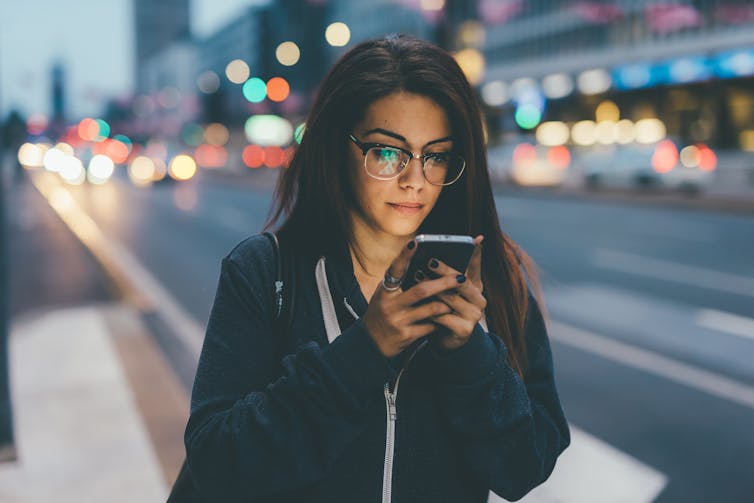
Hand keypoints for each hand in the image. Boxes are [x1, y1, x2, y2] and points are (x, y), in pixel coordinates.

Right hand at [363, 240, 466, 357]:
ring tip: (457, 298)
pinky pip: (430, 326)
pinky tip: (446, 318)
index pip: (395, 270)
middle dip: (443, 283)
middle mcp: (390, 305)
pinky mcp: (406, 336)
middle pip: (421, 290)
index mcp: (384, 291)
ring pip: (430, 309)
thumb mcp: (384, 295)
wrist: (370, 344)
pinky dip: (440, 321)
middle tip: (460, 277)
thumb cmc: (382, 313)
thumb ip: (399, 282)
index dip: (404, 256)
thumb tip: (421, 262)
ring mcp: (398, 321)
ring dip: (446, 303)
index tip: (415, 242)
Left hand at [427, 235, 485, 350]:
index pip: (476, 267)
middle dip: (444, 271)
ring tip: (417, 278)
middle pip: (461, 281)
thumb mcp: (447, 291)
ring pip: (450, 298)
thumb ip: (445, 275)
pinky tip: (417, 303)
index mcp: (476, 287)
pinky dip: (429, 310)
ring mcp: (473, 315)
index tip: (475, 239)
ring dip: (432, 289)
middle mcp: (479, 299)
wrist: (446, 340)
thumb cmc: (444, 309)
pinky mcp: (464, 330)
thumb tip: (430, 254)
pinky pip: (443, 317)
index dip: (476, 253)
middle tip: (430, 261)